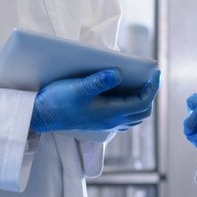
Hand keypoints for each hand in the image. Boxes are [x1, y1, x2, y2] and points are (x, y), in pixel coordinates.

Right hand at [31, 68, 160, 135]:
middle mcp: (112, 121)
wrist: (40, 116)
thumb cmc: (57, 101)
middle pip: (143, 111)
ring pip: (135, 116)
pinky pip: (124, 118)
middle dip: (150, 93)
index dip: (153, 87)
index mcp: (111, 113)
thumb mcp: (77, 88)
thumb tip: (118, 73)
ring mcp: (106, 123)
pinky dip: (130, 106)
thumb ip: (98, 81)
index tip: (156, 72)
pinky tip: (123, 94)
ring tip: (140, 84)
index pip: (143, 102)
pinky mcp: (99, 122)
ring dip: (141, 101)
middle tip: (150, 77)